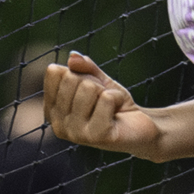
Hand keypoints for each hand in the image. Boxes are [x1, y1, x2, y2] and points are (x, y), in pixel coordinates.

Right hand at [42, 52, 164, 156]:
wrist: (141, 127)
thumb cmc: (115, 104)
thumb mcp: (98, 80)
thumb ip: (84, 68)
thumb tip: (73, 57)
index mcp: (52, 111)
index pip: (55, 72)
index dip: (78, 73)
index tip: (90, 88)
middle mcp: (59, 125)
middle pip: (71, 79)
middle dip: (94, 83)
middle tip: (104, 100)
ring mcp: (76, 134)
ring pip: (88, 88)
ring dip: (107, 92)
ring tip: (111, 107)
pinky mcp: (96, 137)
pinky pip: (106, 99)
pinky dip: (118, 98)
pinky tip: (119, 112)